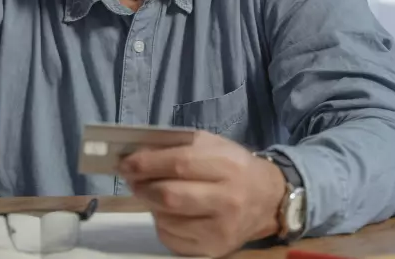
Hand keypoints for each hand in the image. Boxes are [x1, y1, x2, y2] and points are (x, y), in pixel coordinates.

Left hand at [119, 131, 285, 256]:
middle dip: (143, 187)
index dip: (146, 163)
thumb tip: (136, 154)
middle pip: (170, 196)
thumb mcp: (213, 146)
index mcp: (228, 166)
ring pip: (167, 220)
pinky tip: (170, 214)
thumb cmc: (235, 167)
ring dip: (151, 206)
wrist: (268, 200)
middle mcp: (228, 200)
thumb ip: (177, 146)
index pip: (180, 164)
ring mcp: (221, 229)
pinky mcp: (215, 249)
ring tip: (154, 195)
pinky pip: (172, 239)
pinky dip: (162, 224)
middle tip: (133, 180)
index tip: (125, 163)